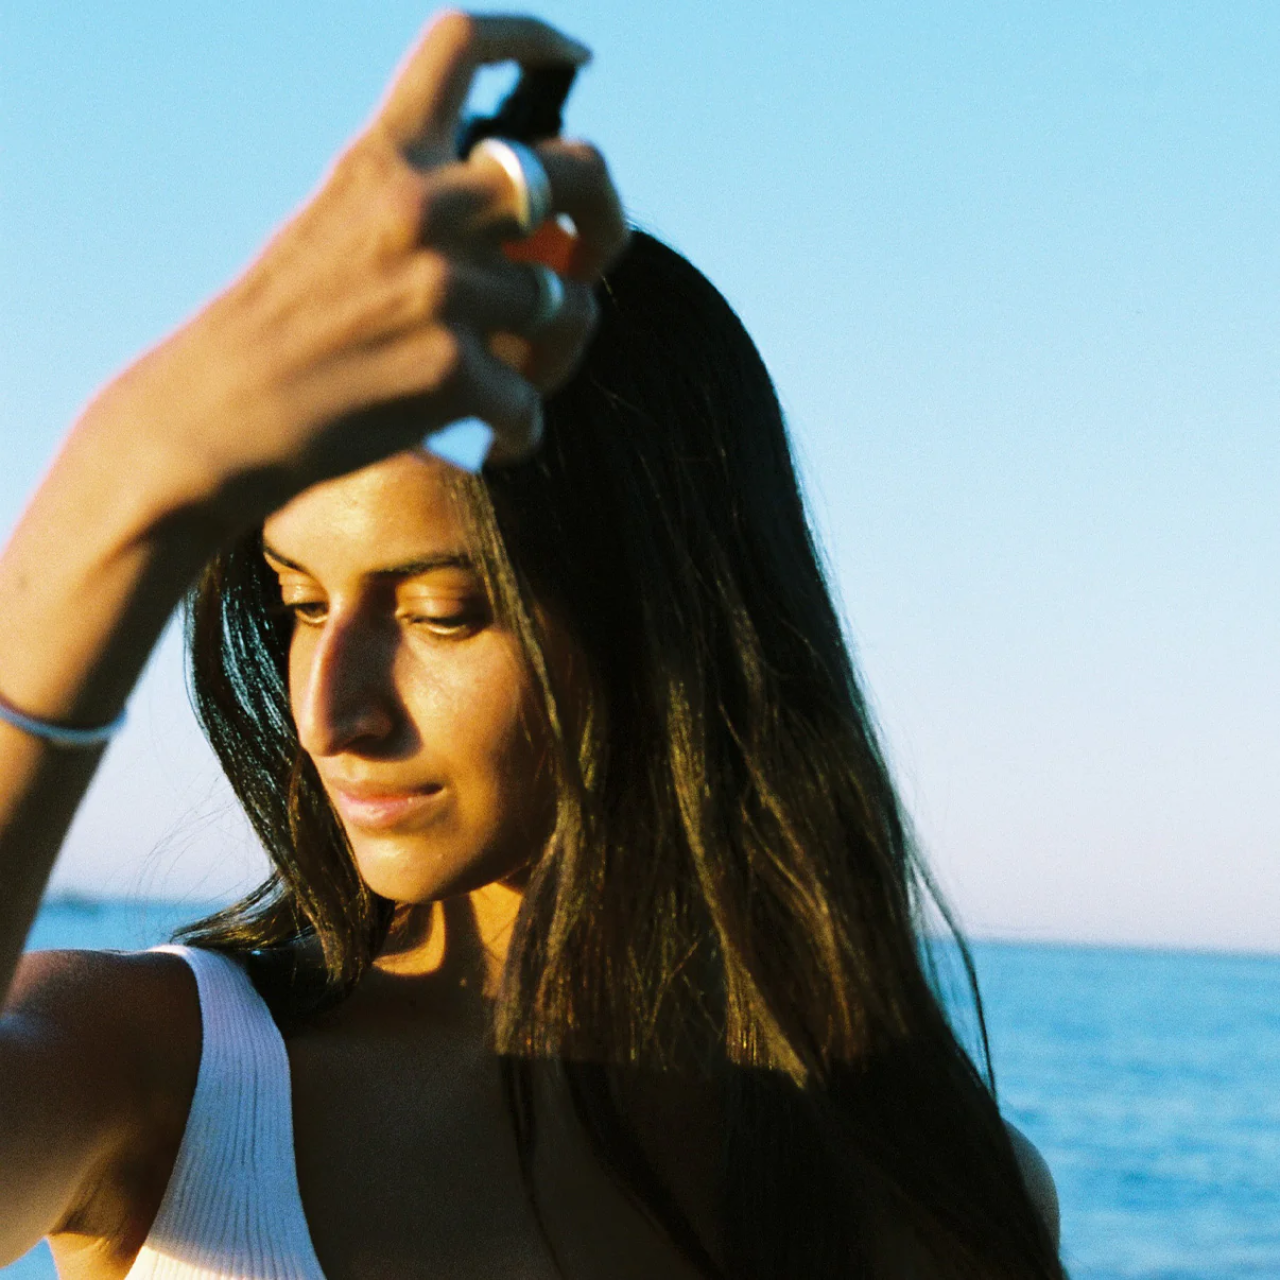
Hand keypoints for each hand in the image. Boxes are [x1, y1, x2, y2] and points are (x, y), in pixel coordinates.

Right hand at [78, 10, 627, 536]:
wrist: (217, 416)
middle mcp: (422, 206)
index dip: (534, 38)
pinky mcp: (451, 370)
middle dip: (609, 219)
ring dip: (557, 356)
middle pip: (578, 172)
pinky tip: (493, 442)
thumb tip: (537, 235)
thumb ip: (427, 210)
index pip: (462, 44)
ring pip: (570, 306)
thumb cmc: (283, 333)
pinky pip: (532, 404)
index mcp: (385, 157)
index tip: (576, 56)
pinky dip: (520, 430)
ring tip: (519, 385)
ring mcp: (442, 287)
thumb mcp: (341, 228)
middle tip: (592, 262)